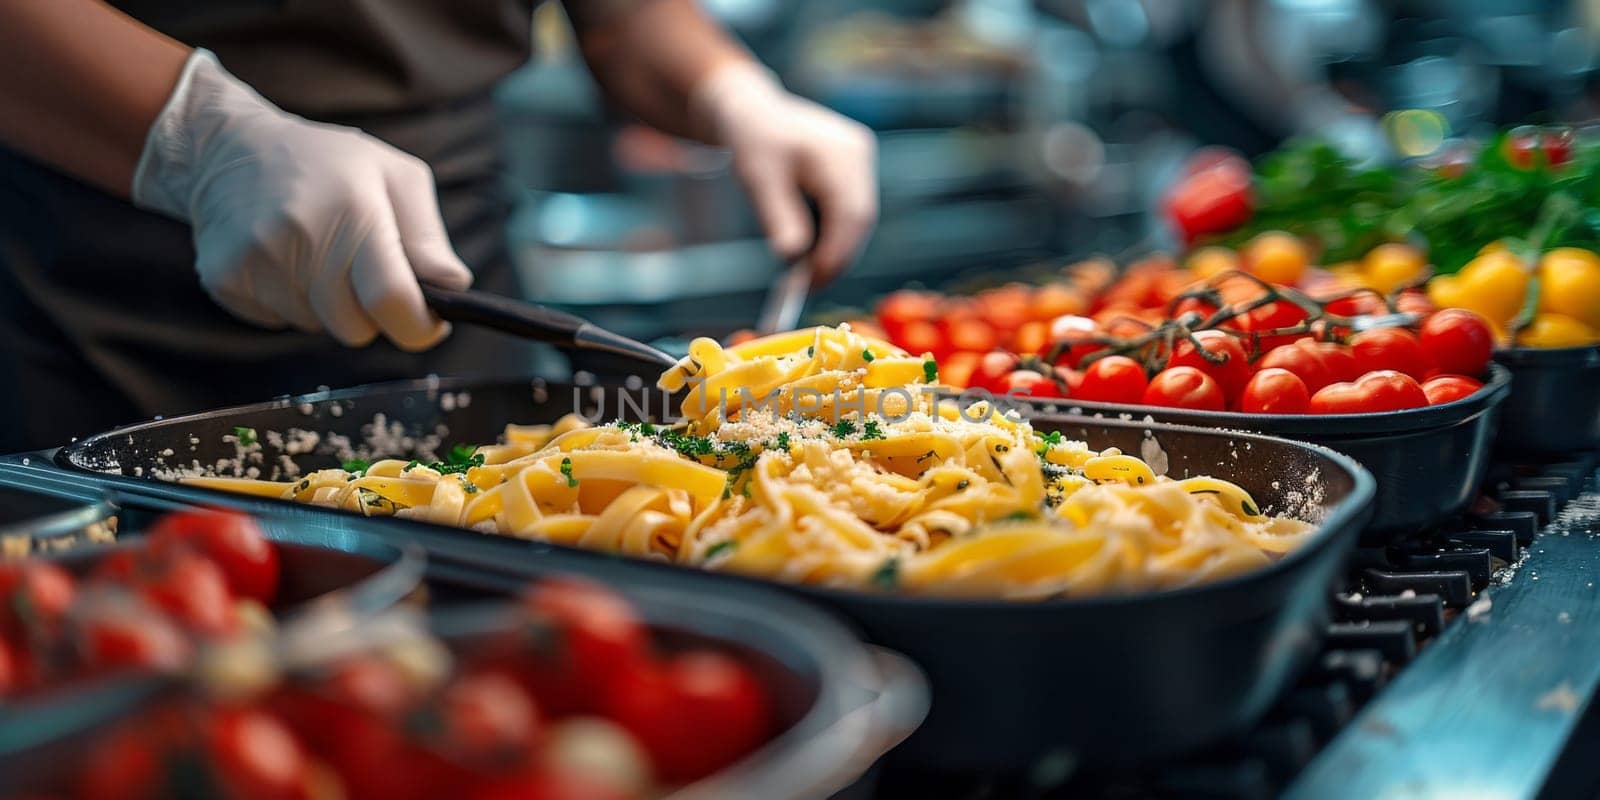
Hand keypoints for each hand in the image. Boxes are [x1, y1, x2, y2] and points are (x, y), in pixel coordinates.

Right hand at [131, 49, 470, 350]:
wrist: (226, 146)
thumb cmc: (328, 163)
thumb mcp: (394, 177)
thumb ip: (428, 238)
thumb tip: (453, 288)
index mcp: (354, 209)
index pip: (392, 299)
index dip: (419, 326)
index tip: (428, 323)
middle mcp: (302, 236)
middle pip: (356, 328)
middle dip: (369, 311)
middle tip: (357, 265)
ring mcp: (257, 259)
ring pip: (318, 328)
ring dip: (326, 304)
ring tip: (313, 250)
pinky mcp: (224, 278)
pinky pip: (278, 322)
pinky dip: (288, 300)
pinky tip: (281, 256)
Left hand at [691, 62, 876, 282]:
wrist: (751, 111)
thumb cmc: (751, 139)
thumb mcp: (759, 178)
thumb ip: (779, 215)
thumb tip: (793, 256)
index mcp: (841, 152)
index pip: (852, 214)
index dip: (836, 253)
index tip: (812, 283)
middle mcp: (859, 154)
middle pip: (860, 219)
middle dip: (836, 256)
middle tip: (807, 288)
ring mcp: (859, 161)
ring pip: (857, 218)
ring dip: (835, 248)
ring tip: (807, 278)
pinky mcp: (852, 170)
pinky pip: (849, 209)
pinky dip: (832, 234)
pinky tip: (811, 254)